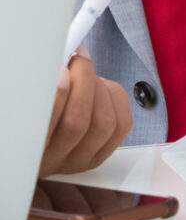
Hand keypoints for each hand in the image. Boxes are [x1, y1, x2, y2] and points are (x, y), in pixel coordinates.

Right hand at [41, 50, 131, 176]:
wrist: (42, 139)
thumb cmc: (33, 113)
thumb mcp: (29, 103)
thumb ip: (43, 89)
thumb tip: (65, 59)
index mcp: (29, 147)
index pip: (46, 126)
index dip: (58, 96)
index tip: (62, 71)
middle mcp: (53, 160)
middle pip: (78, 122)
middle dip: (84, 82)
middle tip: (78, 60)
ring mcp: (79, 160)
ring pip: (104, 123)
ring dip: (100, 88)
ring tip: (89, 74)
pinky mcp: (100, 154)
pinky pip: (122, 124)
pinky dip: (116, 98)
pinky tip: (103, 87)